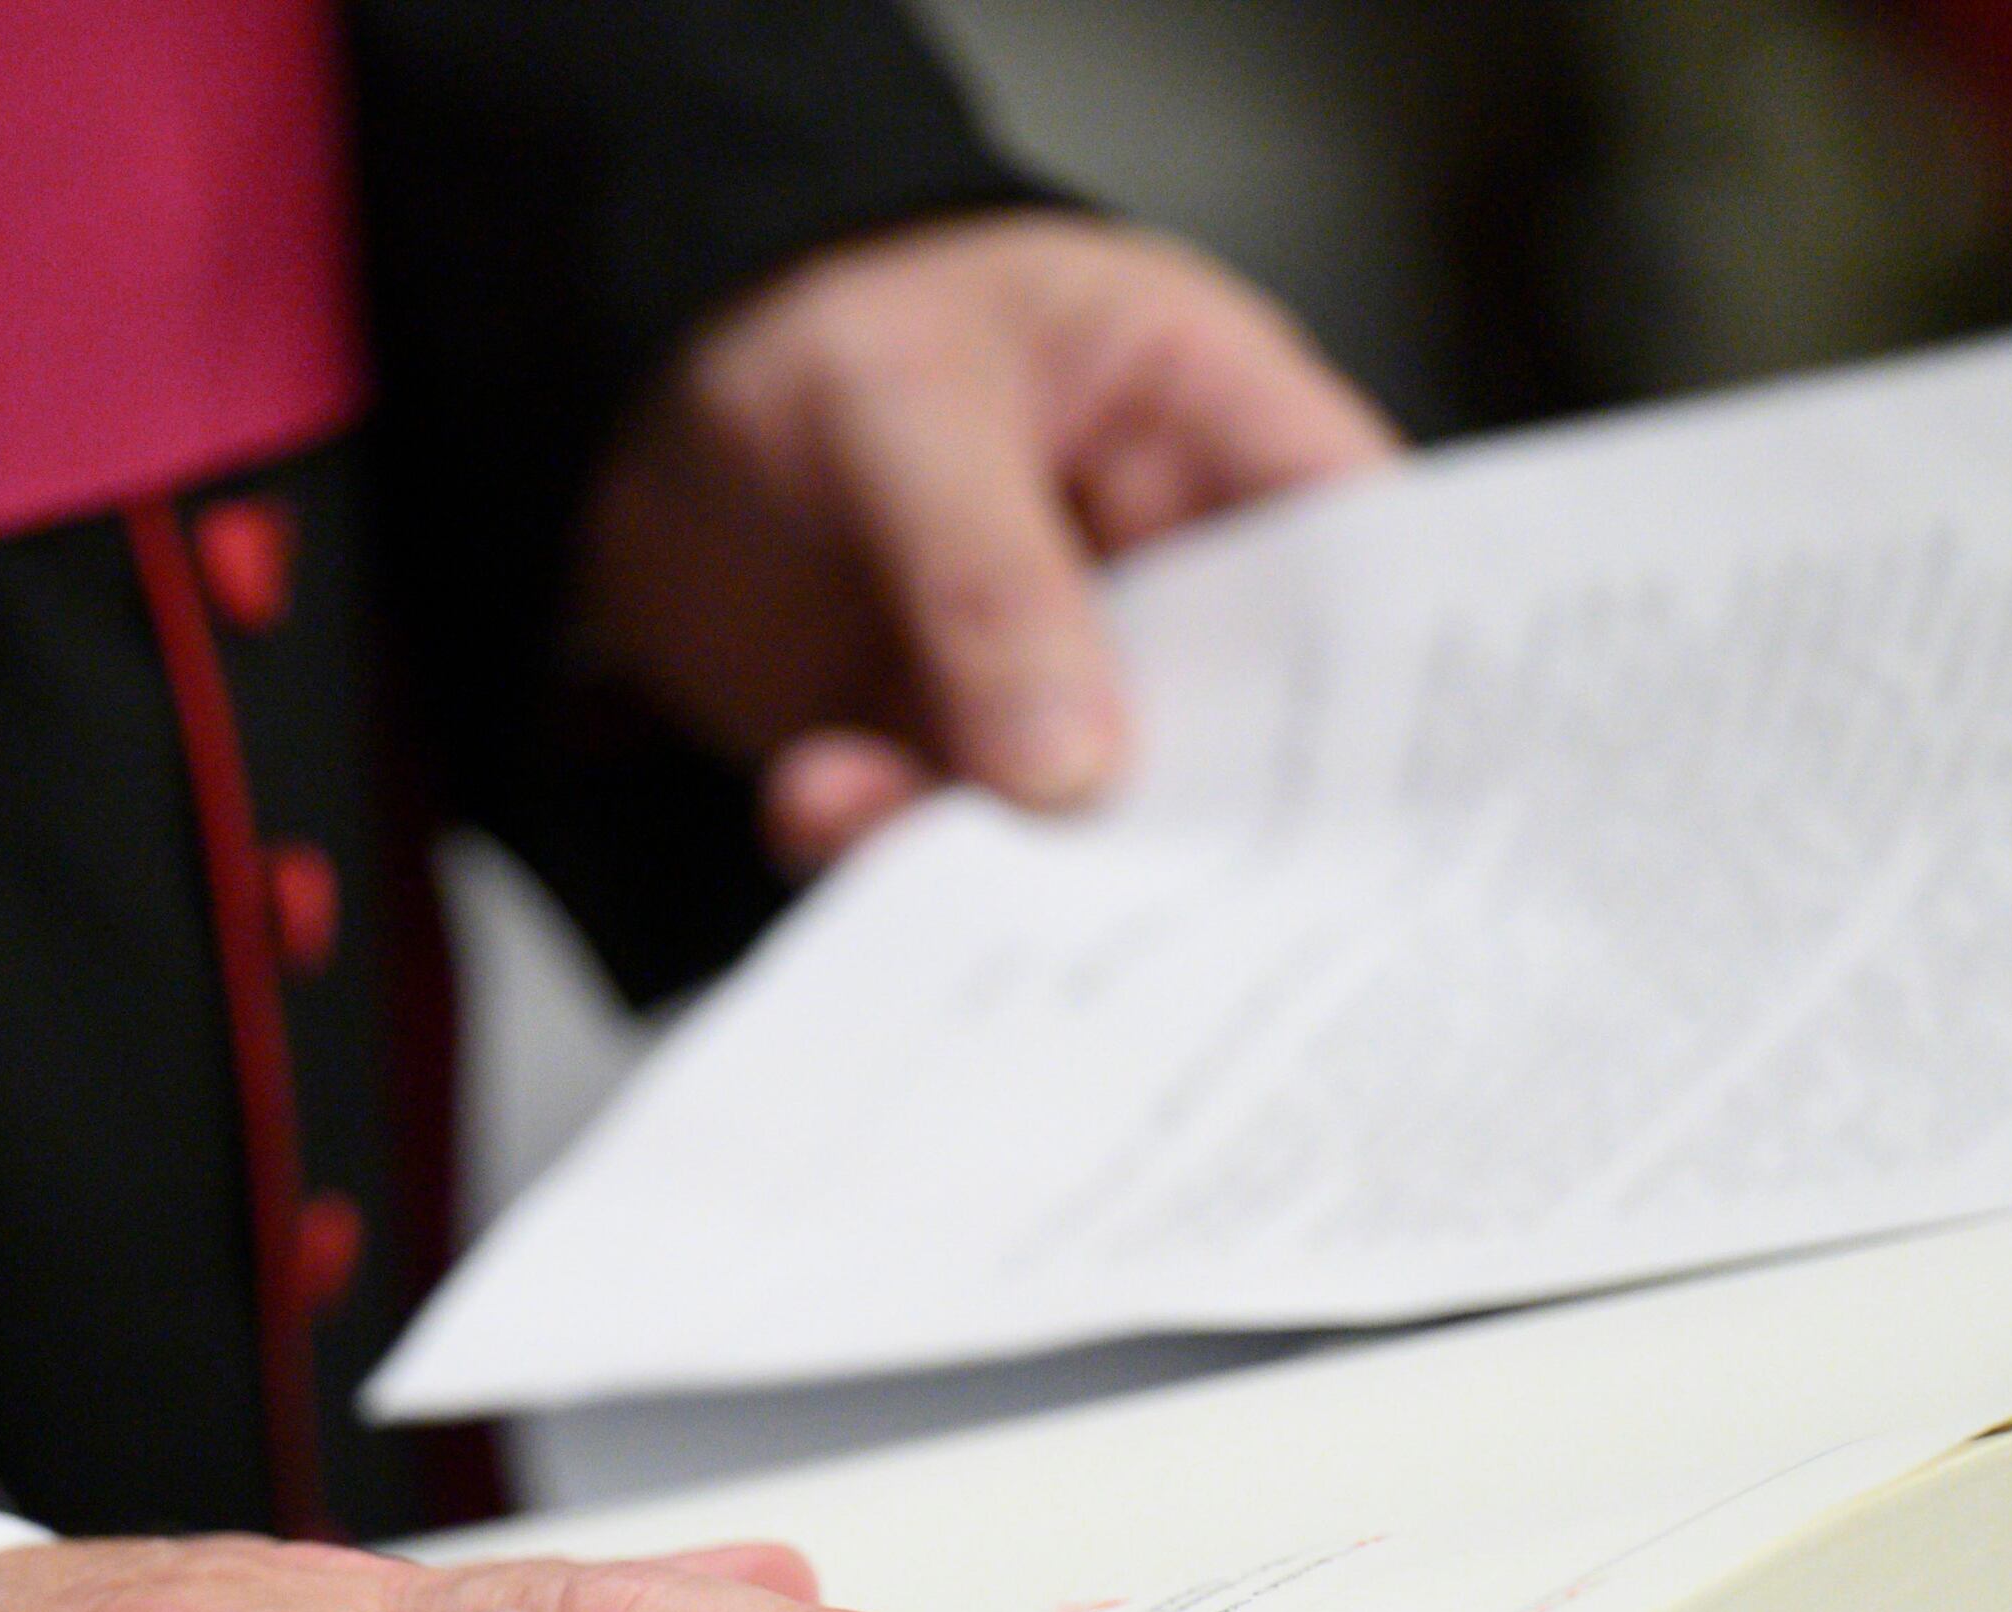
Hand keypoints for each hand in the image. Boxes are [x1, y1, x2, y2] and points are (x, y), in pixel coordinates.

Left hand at [578, 212, 1396, 873]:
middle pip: (1237, 722)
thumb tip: (1073, 769)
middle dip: (1187, 819)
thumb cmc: (801, 311)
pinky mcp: (936, 741)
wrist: (620, 387)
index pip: (1352, 545)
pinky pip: (944, 829)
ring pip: (1083, 804)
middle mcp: (1150, 562)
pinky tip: (819, 808)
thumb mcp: (903, 404)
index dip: (1391, 672)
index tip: (1384, 804)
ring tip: (907, 830)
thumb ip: (990, 580)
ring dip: (1002, 848)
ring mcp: (1046, 667)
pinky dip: (885, 846)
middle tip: (1149, 901)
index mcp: (1202, 418)